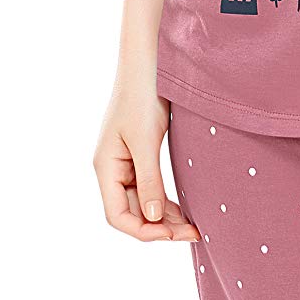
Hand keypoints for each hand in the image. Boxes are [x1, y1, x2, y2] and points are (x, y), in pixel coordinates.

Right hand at [93, 83, 198, 239]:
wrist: (148, 65)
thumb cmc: (142, 96)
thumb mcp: (146, 141)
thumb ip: (149, 181)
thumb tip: (154, 219)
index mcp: (105, 167)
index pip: (117, 216)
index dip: (144, 231)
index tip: (173, 234)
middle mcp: (112, 170)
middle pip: (132, 213)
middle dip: (160, 227)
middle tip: (195, 233)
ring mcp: (125, 164)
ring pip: (142, 204)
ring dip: (165, 217)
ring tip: (194, 225)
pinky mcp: (140, 156)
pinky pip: (150, 188)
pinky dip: (166, 201)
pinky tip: (186, 208)